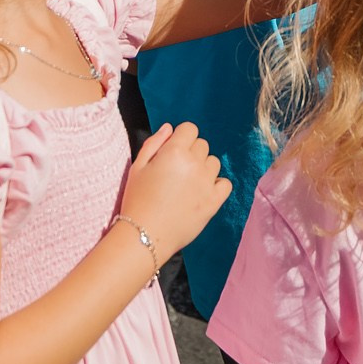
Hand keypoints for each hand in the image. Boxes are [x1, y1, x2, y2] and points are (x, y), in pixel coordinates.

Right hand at [118, 122, 229, 259]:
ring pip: (213, 163)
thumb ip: (154, 143)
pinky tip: (202, 192)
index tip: (172, 152)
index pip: (190, 129)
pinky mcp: (214, 201)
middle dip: (191, 153)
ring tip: (187, 185)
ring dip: (203, 168)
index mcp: (174, 151)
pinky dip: (217, 185)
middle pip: (202, 145)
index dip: (181, 138)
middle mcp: (194, 163)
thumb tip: (170, 128)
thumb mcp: (137, 167)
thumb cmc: (137, 200)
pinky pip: (225, 183)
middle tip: (176, 172)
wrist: (144, 235)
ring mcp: (207, 183)